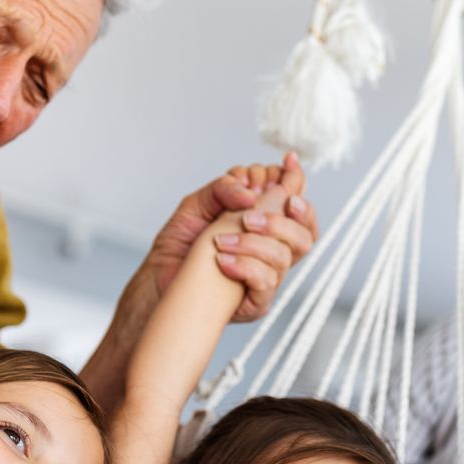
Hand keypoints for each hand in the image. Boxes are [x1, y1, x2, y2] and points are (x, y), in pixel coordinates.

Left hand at [143, 153, 318, 322]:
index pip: (295, 206)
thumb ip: (223, 189)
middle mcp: (271, 251)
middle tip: (247, 217)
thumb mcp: (196, 205)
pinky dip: (245, 265)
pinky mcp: (256, 302)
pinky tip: (221, 261)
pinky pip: (266, 281)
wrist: (159, 279)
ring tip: (220, 240)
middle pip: (305, 234)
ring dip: (253, 242)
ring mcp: (267, 277)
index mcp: (265, 226)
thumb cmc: (179, 245)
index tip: (288, 162)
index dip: (297, 182)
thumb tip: (251, 194)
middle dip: (280, 220)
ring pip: (285, 256)